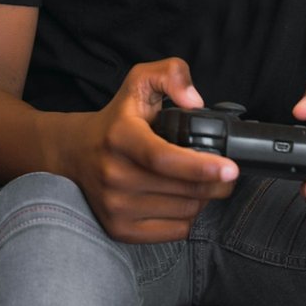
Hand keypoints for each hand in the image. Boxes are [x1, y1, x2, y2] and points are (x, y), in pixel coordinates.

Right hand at [73, 58, 238, 242]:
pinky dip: (187, 217)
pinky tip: (178, 198)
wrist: (75, 153)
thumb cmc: (117, 119)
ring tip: (193, 181)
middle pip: (185, 189)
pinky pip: (176, 231)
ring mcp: (115, 206)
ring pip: (185, 211)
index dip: (201, 166)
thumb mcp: (139, 82)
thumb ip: (171, 74)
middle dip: (215, 182)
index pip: (163, 158)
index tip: (230, 168)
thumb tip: (194, 101)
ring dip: (201, 198)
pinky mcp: (119, 230)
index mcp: (120, 136)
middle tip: (222, 172)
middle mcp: (113, 174)